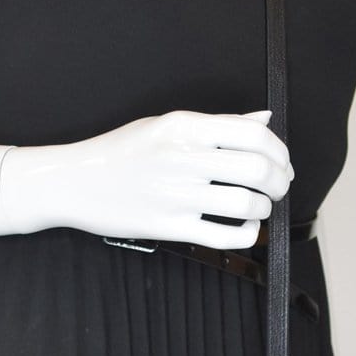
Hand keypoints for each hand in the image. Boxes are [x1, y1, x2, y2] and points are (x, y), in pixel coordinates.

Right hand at [0, 108, 293, 249]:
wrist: (75, 182)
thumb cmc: (120, 152)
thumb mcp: (166, 125)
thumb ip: (217, 123)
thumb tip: (264, 119)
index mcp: (185, 127)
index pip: (253, 134)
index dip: (278, 151)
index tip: (281, 162)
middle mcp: (183, 158)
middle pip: (256, 169)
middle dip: (279, 182)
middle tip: (278, 187)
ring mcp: (176, 195)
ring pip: (246, 204)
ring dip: (264, 208)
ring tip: (259, 208)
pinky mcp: (170, 227)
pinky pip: (225, 236)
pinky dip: (246, 234)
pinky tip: (244, 228)